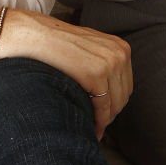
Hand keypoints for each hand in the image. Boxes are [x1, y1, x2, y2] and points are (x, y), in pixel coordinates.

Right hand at [0, 9, 132, 139]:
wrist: (39, 36)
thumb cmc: (60, 43)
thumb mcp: (90, 47)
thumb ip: (104, 61)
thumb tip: (108, 89)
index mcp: (120, 47)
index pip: (126, 84)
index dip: (116, 102)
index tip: (105, 114)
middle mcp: (120, 53)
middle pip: (124, 95)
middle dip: (112, 112)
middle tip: (98, 124)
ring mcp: (110, 62)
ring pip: (116, 104)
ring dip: (106, 119)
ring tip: (94, 128)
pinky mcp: (97, 74)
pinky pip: (104, 107)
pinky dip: (99, 122)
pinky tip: (93, 129)